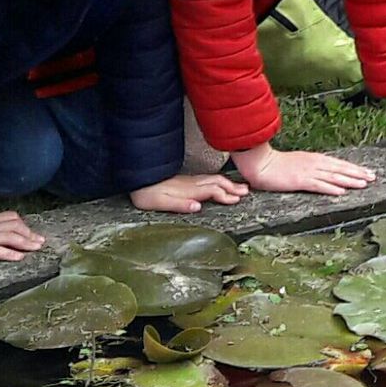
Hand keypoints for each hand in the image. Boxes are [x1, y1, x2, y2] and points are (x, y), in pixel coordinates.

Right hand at [0, 211, 44, 261]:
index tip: (32, 232)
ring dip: (25, 242)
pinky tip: (19, 257)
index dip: (23, 224)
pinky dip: (10, 253)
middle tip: (41, 241)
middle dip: (30, 234)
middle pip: (15, 227)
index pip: (11, 217)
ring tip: (36, 248)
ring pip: (10, 237)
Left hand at [129, 174, 248, 213]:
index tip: (237, 200)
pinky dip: (220, 181)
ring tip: (240, 187)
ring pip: (214, 180)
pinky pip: (209, 179)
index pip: (212, 191)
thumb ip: (180, 204)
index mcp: (188, 191)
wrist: (138, 180)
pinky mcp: (187, 181)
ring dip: (229, 183)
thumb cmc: (147, 194)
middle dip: (233, 187)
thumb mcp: (160, 203)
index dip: (226, 195)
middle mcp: (192, 184)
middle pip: (217, 183)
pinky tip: (221, 183)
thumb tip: (198, 207)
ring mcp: (190, 181)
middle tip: (247, 191)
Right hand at [233, 142, 375, 195]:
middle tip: (373, 178)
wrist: (261, 163)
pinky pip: (318, 185)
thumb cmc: (278, 165)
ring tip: (363, 184)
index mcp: (315, 159)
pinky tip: (341, 192)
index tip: (367, 172)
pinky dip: (330, 188)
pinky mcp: (300, 180)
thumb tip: (326, 172)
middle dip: (358, 174)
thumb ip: (313, 167)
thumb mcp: (299, 162)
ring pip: (333, 177)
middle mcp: (315, 164)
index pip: (339, 164)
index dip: (354, 169)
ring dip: (349, 181)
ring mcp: (308, 172)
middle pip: (340, 169)